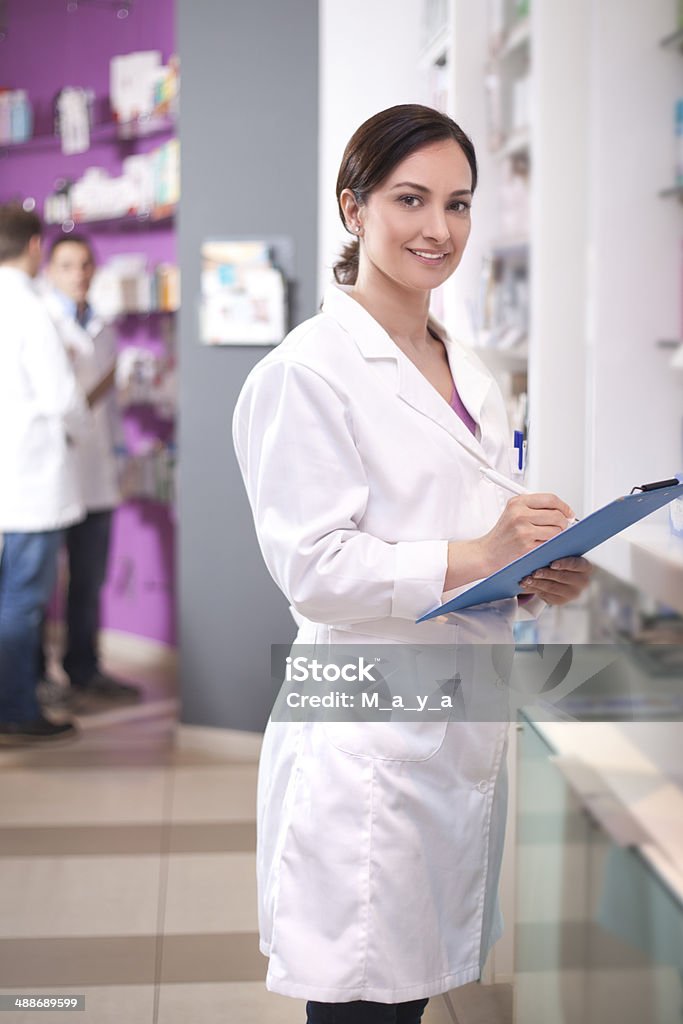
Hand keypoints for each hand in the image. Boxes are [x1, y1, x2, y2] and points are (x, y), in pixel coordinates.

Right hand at [444, 492, 574, 592]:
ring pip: (557, 530)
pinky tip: (542, 545)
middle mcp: (520, 514)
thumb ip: (534, 507)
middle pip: (557, 514)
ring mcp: (523, 530)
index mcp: (518, 502)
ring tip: (548, 537)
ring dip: (557, 535)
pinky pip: (550, 543)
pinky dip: (550, 545)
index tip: (568, 512)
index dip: (564, 506)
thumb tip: (561, 509)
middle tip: (560, 527)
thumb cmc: (502, 534)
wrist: (487, 552)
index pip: (550, 499)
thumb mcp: (513, 512)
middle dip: (563, 522)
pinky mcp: (527, 546)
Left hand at [519, 556, 592, 604]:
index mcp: (585, 567)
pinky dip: (534, 589)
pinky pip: (546, 595)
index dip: (564, 564)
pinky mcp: (560, 600)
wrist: (561, 575)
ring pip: (553, 588)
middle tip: (535, 572)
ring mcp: (572, 593)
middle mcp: (582, 582)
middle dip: (547, 575)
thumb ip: (556, 550)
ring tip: (526, 579)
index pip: (576, 564)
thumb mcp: (561, 553)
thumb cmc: (560, 559)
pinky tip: (526, 585)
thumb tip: (543, 546)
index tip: (552, 564)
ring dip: (538, 583)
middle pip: (563, 577)